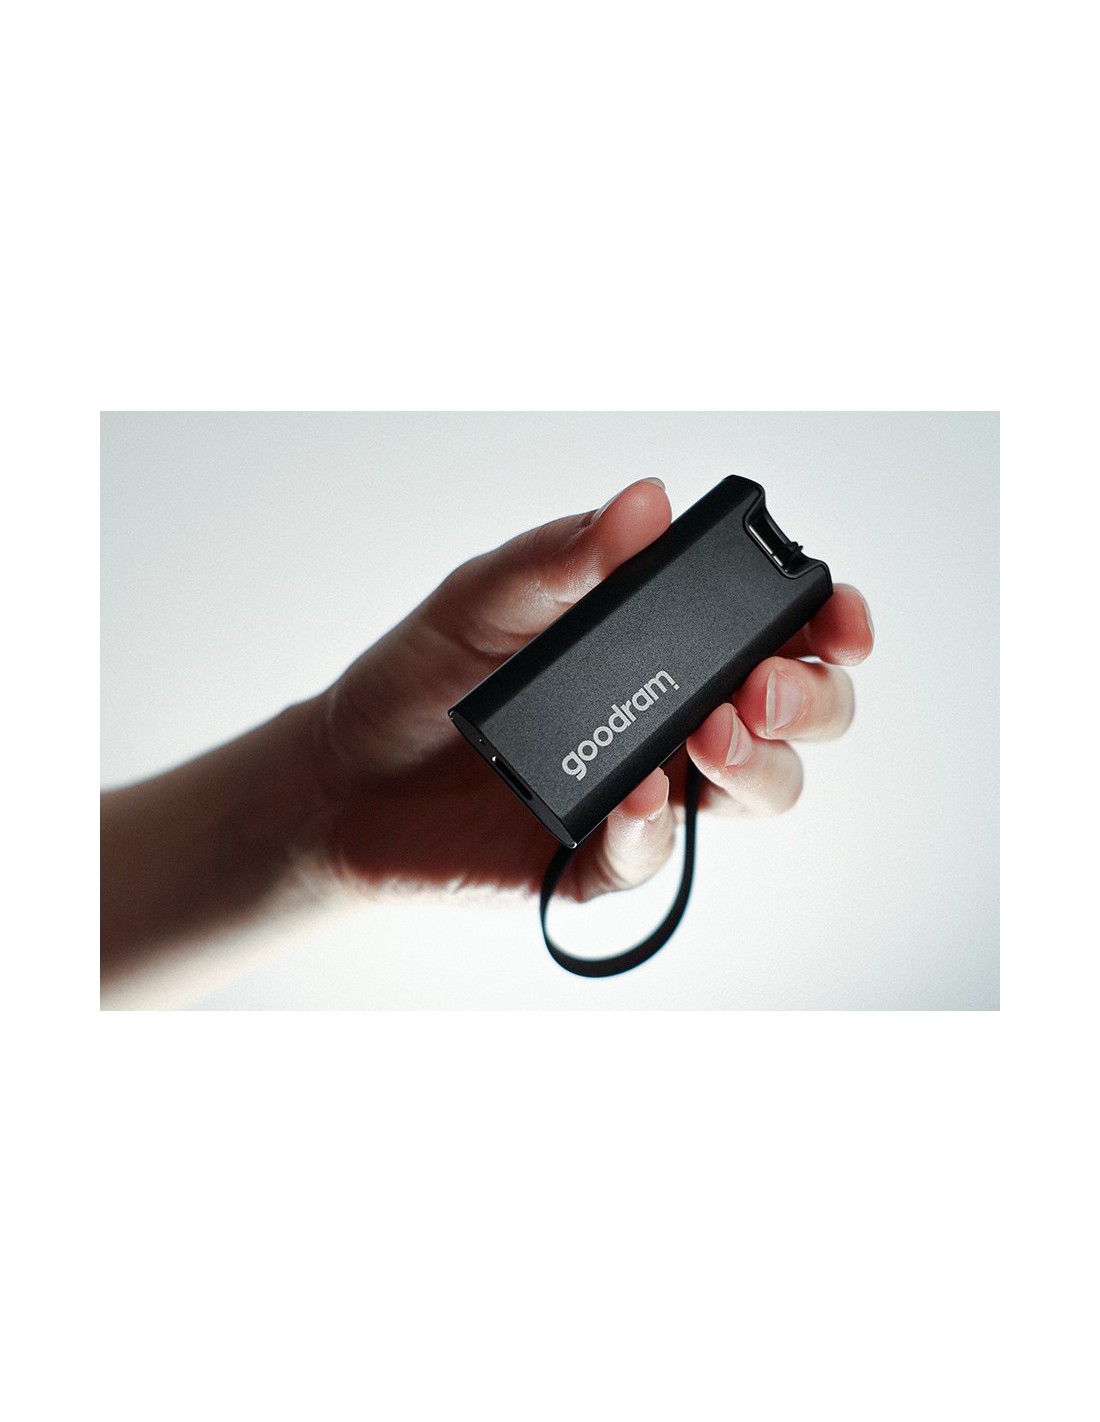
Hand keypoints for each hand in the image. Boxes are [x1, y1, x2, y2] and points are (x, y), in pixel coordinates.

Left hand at [312, 479, 873, 903]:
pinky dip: (653, 827)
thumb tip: (647, 502)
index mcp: (667, 644)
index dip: (828, 622)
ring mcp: (652, 790)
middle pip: (799, 714)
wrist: (346, 776)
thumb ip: (565, 557)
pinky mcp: (603, 859)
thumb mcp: (485, 597)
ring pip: (761, 791)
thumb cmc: (426, 675)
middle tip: (756, 688)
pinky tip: (629, 799)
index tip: (838, 618)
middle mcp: (678, 717)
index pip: (780, 629)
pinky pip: (658, 856)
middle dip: (806, 700)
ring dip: (756, 765)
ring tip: (706, 738)